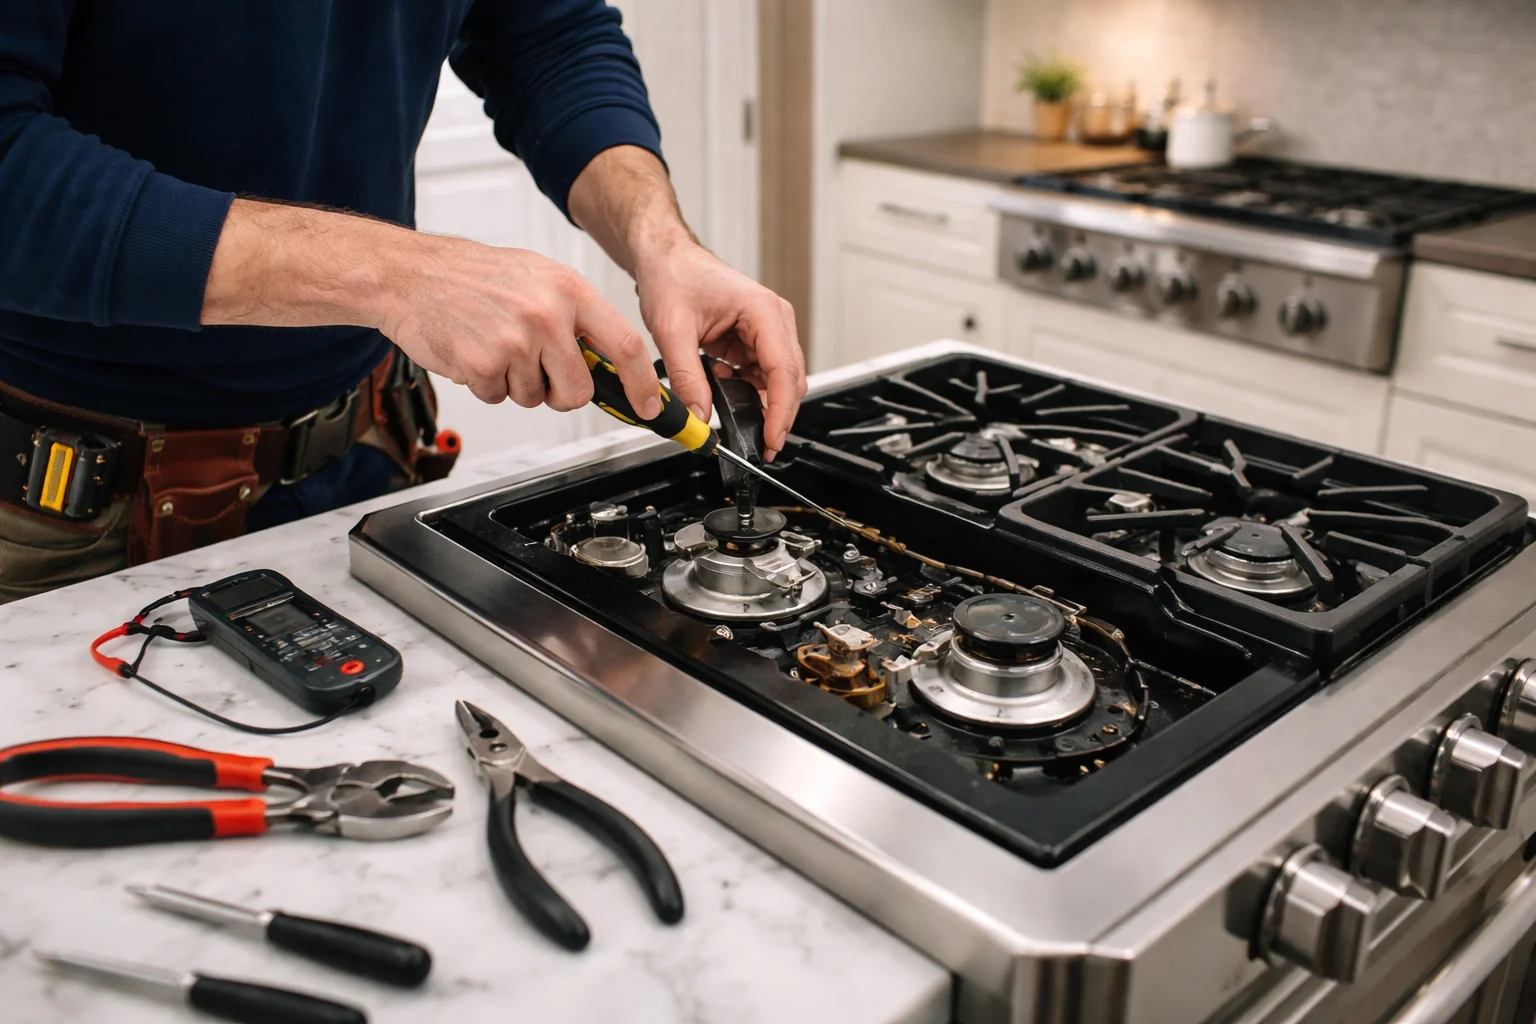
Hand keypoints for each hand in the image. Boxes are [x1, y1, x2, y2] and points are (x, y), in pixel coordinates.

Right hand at [375, 234, 661, 416]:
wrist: (410, 274)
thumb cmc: (472, 276)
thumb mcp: (537, 278)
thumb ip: (574, 316)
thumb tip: (607, 359)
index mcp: (568, 289)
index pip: (625, 345)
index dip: (641, 383)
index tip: (650, 405)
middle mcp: (547, 314)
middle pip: (578, 389)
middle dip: (560, 392)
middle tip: (535, 370)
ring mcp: (515, 341)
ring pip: (535, 397)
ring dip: (515, 383)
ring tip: (494, 345)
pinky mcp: (484, 364)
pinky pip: (499, 397)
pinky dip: (486, 384)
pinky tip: (474, 351)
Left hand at [636, 241, 804, 460]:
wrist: (665, 258)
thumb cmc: (673, 276)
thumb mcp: (672, 330)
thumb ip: (687, 378)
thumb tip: (700, 417)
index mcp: (762, 311)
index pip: (783, 371)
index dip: (780, 411)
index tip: (771, 439)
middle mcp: (773, 319)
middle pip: (790, 380)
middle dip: (777, 415)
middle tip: (761, 447)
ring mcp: (767, 330)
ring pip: (779, 381)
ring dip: (761, 404)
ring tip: (735, 418)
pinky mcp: (755, 339)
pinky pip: (761, 375)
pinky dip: (747, 391)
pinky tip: (723, 389)